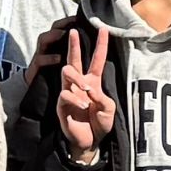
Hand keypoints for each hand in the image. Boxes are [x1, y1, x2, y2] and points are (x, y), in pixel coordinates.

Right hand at [54, 29, 118, 157]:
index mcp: (94, 82)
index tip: (103, 29)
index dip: (101, 45)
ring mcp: (70, 92)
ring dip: (77, 78)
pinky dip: (75, 99)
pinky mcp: (62, 104)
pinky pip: (65, 94)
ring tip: (86, 88)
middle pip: (75, 59)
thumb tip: (90, 89)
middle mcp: (80, 83)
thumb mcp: (109, 110)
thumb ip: (103, 98)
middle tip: (72, 31)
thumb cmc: (100, 123)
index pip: (97, 60)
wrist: (89, 141)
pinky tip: (82, 106)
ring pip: (67, 72)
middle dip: (74, 44)